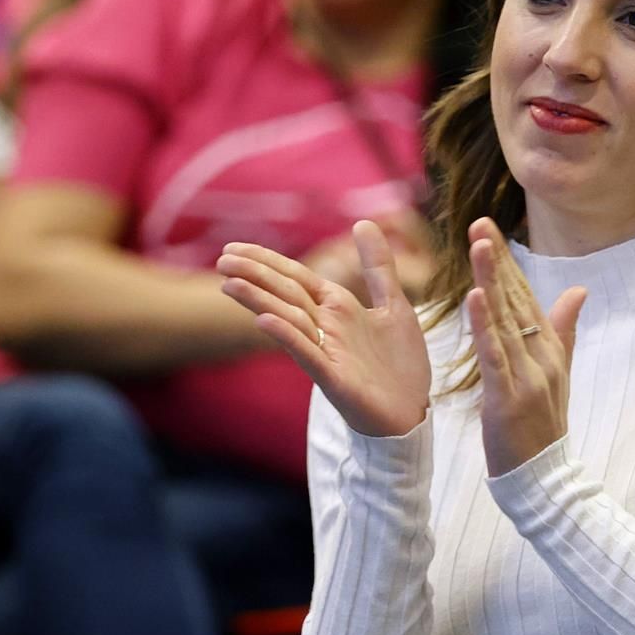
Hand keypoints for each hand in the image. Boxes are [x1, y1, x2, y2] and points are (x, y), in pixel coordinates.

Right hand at [217, 222, 430, 436]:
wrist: (413, 413)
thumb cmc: (400, 364)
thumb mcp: (394, 305)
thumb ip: (378, 266)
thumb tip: (363, 222)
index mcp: (338, 308)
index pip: (295, 278)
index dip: (266, 261)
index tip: (232, 247)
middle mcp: (326, 328)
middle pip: (285, 294)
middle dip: (255, 276)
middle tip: (221, 260)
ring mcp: (327, 353)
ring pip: (289, 320)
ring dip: (260, 301)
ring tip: (229, 284)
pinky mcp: (335, 379)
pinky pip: (308, 355)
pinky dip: (287, 337)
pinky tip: (266, 321)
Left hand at [462, 219, 586, 476]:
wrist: (546, 480)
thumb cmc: (545, 428)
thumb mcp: (558, 375)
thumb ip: (565, 330)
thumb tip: (578, 289)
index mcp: (549, 349)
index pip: (525, 296)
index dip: (506, 262)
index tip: (487, 228)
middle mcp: (541, 356)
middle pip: (515, 300)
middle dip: (497, 260)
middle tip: (480, 223)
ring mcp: (527, 375)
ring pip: (505, 320)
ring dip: (491, 281)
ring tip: (479, 246)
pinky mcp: (508, 397)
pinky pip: (495, 356)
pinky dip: (485, 326)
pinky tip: (474, 299)